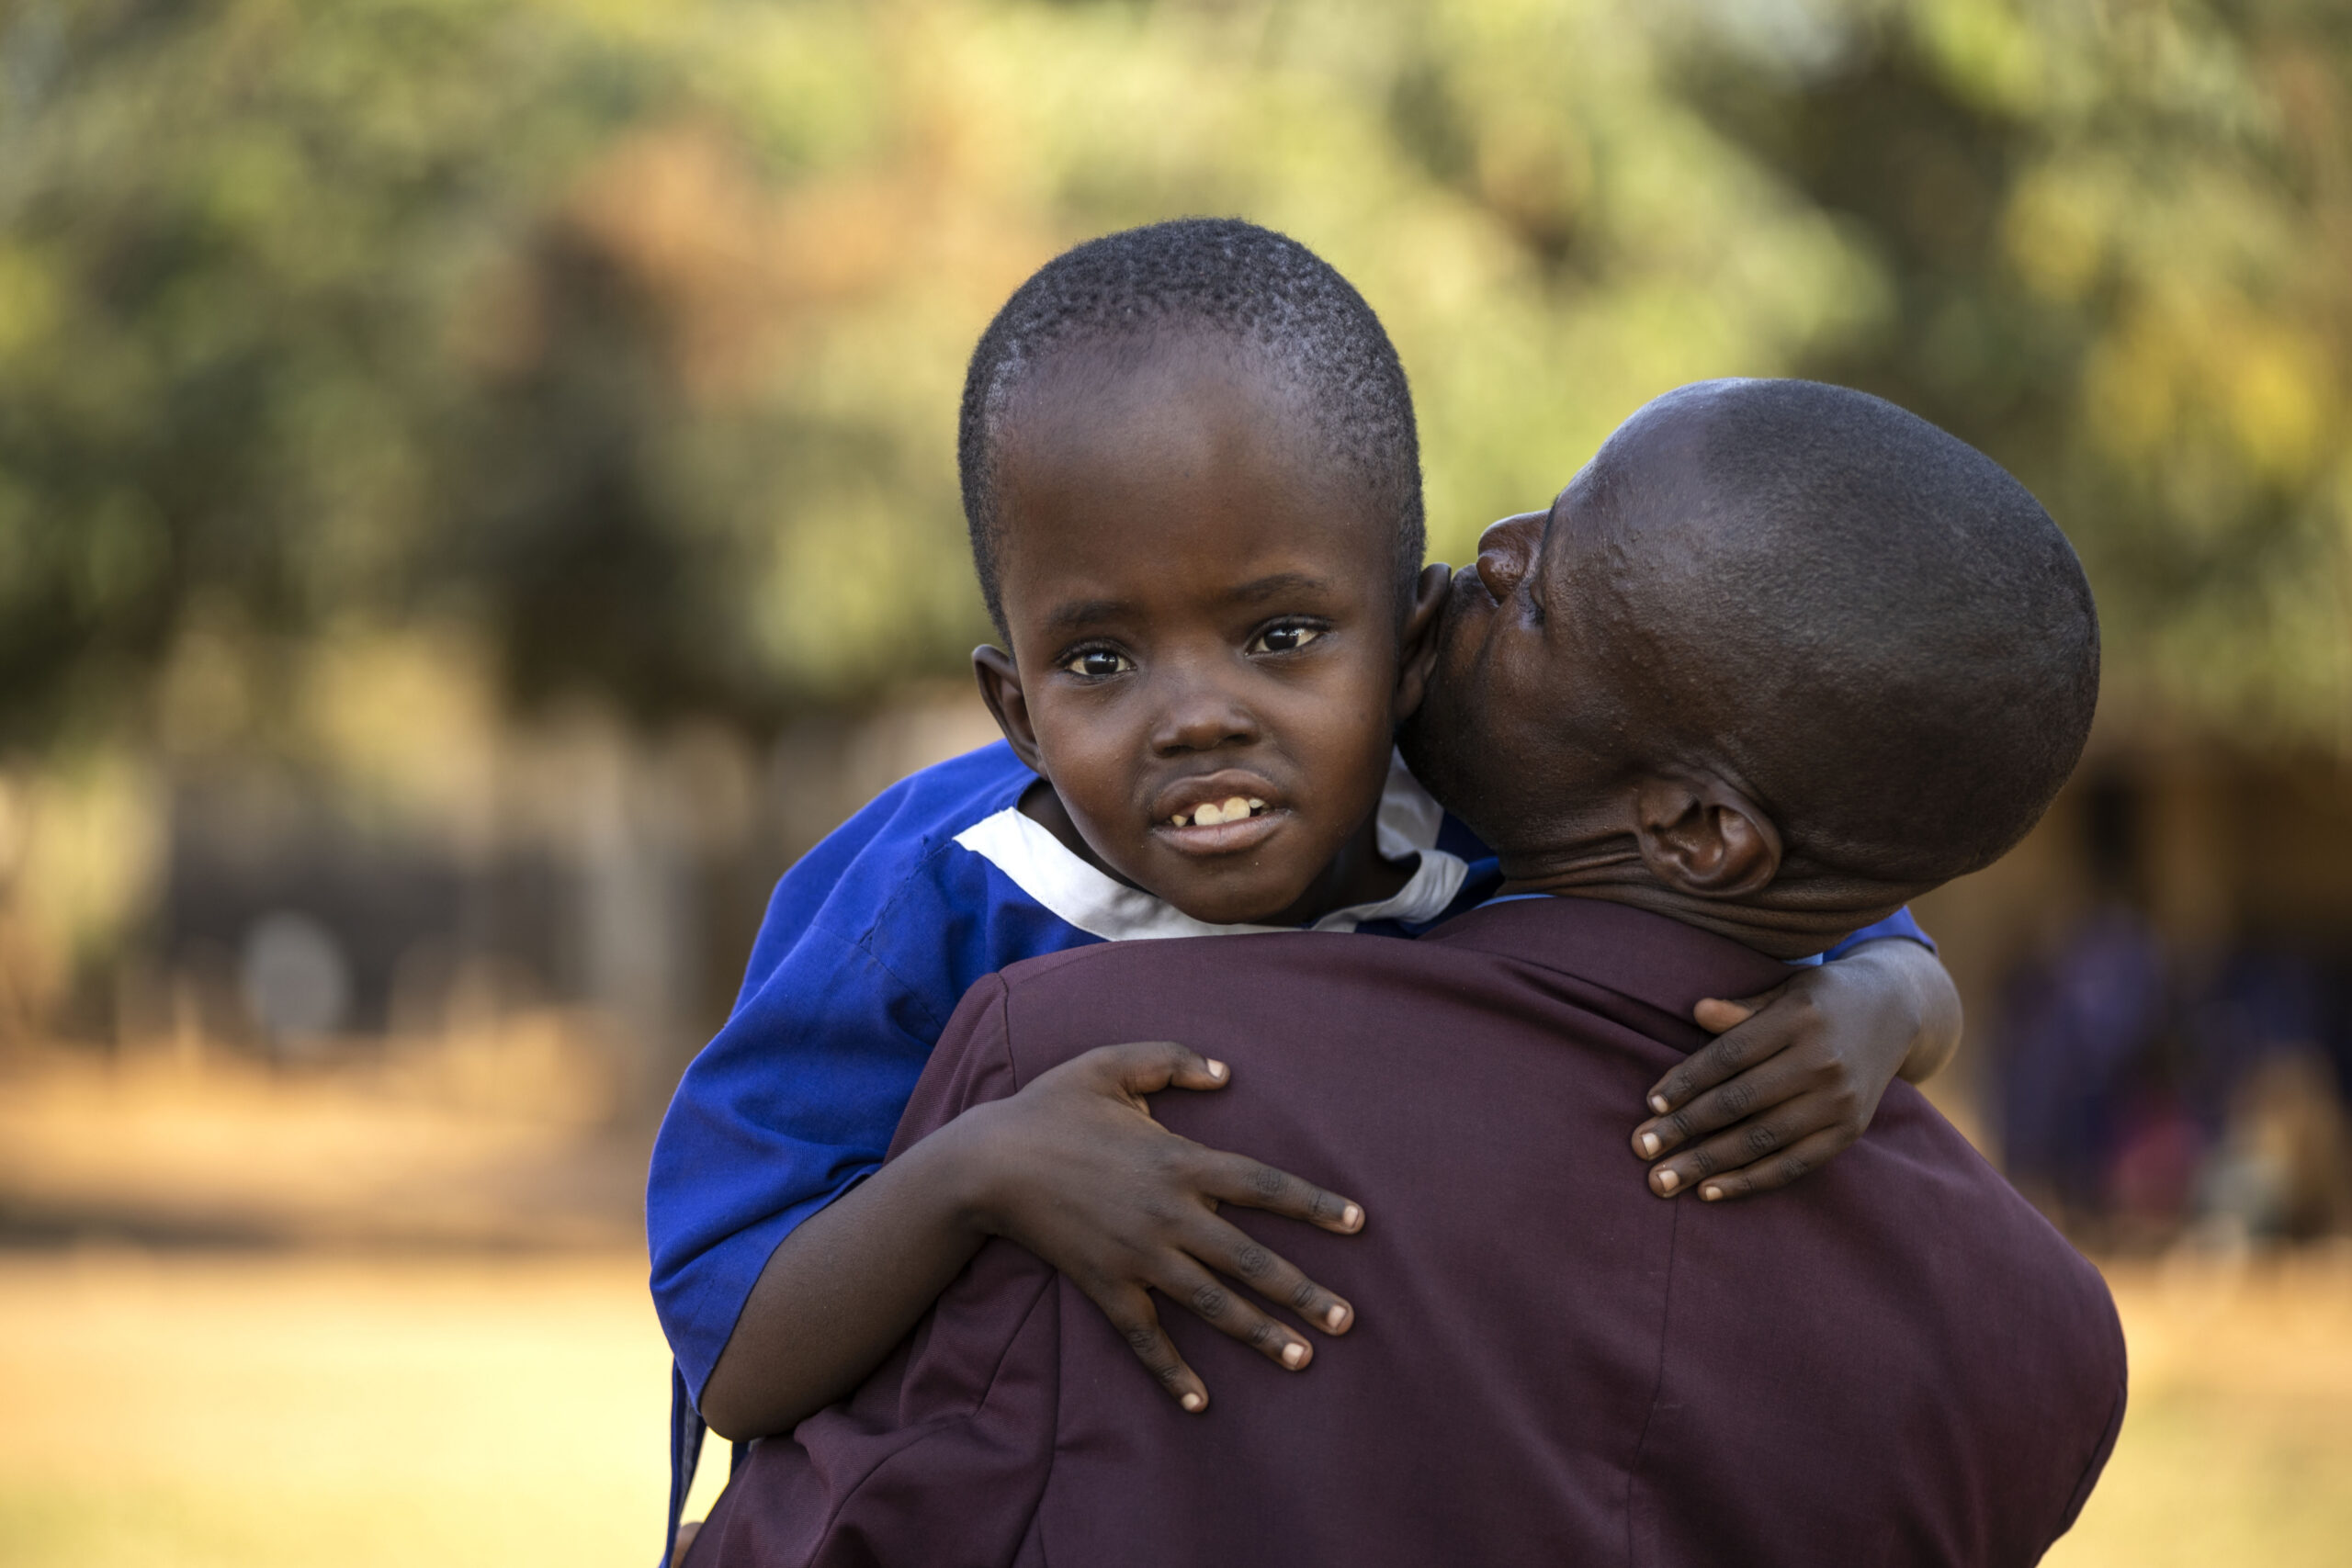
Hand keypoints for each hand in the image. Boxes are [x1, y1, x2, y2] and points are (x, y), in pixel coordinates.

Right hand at [951, 1039, 1364, 1412]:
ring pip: (1212, 1303)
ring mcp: (1138, 1257)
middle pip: (1250, 1258)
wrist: (987, 1163)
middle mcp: (1169, 1215)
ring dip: (1259, 1333)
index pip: (1263, 1186)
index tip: (1358, 1224)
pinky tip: (1199, 1402)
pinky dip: (1172, 1371)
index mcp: (1179, 1160)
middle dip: (1302, 1290)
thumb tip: (1225, 1072)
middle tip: (1348, 1319)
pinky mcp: (1106, 1287)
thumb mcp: (1109, 1064)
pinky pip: (1146, 1337)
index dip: (1313, 1205)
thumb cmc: (1049, 1107)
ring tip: (1302, 1357)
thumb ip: (1171, 1058)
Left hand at [1628, 947, 1932, 1201]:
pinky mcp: (1849, 1132)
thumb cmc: (1822, 999)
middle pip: (1739, 1101)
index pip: (1729, 1055)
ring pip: (1761, 1139)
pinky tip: (1711, 1191)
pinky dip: (1750, 1181)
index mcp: (1799, 1018)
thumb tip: (1697, 1012)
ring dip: (1706, 1163)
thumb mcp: (1785, 988)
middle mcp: (1821, 1061)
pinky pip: (1792, 1165)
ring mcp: (1839, 1101)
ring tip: (1663, 1180)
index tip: (1650, 1104)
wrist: (1897, 1011)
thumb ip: (1742, 1007)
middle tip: (1640, 1147)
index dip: (1687, 1081)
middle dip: (1684, 1128)